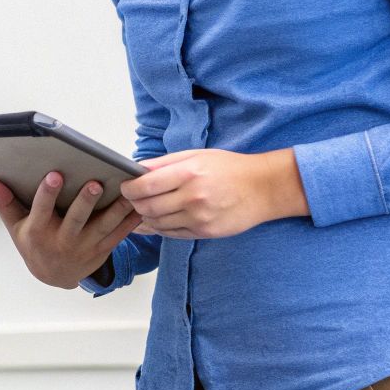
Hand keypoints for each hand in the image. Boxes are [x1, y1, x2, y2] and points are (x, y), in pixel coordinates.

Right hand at [0, 172, 142, 289]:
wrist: (55, 276)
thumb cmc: (33, 243)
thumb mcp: (15, 227)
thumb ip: (5, 204)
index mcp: (39, 232)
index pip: (42, 210)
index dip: (48, 193)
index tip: (55, 175)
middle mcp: (62, 241)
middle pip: (76, 219)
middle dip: (85, 201)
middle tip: (94, 183)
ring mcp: (85, 247)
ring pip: (103, 226)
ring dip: (116, 209)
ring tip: (126, 191)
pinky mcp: (103, 248)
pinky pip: (120, 233)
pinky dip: (131, 219)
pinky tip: (139, 203)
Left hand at [120, 148, 308, 238]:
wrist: (264, 188)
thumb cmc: (229, 168)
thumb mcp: (196, 155)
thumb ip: (164, 163)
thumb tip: (136, 169)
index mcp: (188, 173)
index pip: (145, 186)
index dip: (128, 189)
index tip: (125, 186)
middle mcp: (192, 197)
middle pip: (147, 207)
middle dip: (133, 204)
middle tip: (132, 199)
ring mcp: (199, 218)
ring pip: (157, 223)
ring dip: (145, 217)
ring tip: (145, 208)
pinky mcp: (205, 233)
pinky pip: (172, 234)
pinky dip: (160, 227)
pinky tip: (159, 219)